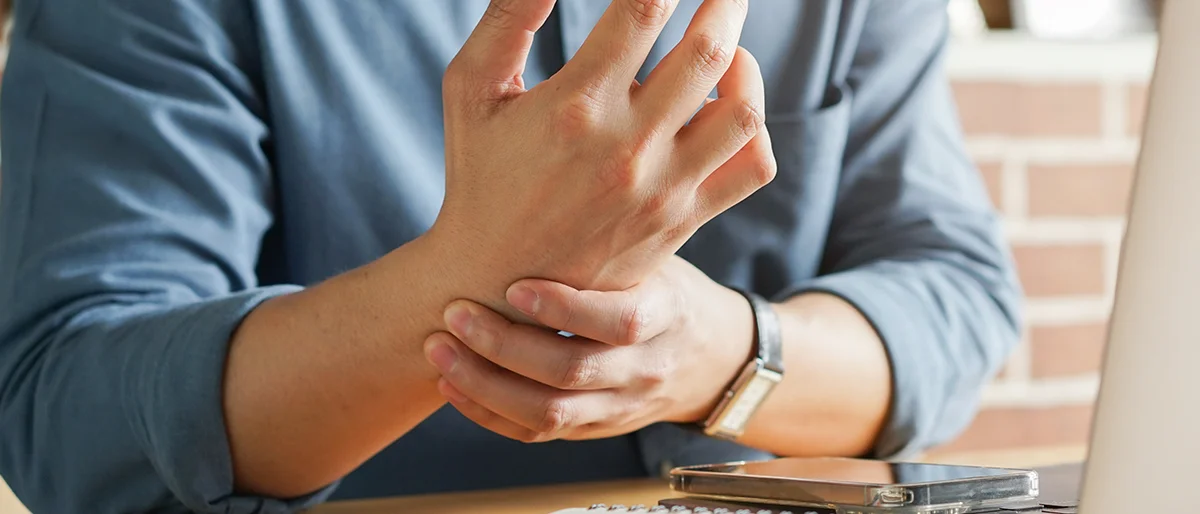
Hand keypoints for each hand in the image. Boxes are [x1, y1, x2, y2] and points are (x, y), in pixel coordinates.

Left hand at [422, 256, 755, 441]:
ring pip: (548, 413)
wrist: (709, 360)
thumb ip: (614, 236)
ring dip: (485, 385)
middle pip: (571, 371)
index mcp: (665, 316)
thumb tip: (546, 176)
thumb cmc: (666, 288)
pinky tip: (451, 385)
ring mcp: (619, 407)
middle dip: (504, 346)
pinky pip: (536, 434)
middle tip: (454, 312)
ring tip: (439, 350)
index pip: (620, 322)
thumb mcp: (657, 257)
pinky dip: (488, 413)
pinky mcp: (594, 429)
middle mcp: (644, 369)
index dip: (565, 309)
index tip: (513, 286)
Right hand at [431, 0, 776, 296]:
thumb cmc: (478, 173)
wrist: (495, 283)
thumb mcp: (471, 88)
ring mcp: (662, 188)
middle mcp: (628, 147)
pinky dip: (754, 126)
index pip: (644, 9)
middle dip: (724, 2)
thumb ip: (509, 15)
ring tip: (727, 41)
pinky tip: (727, 102)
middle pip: (706, 49)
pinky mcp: (682, 218)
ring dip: (744, 59)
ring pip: (742, 108)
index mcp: (575, 106)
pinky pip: (752, 166)